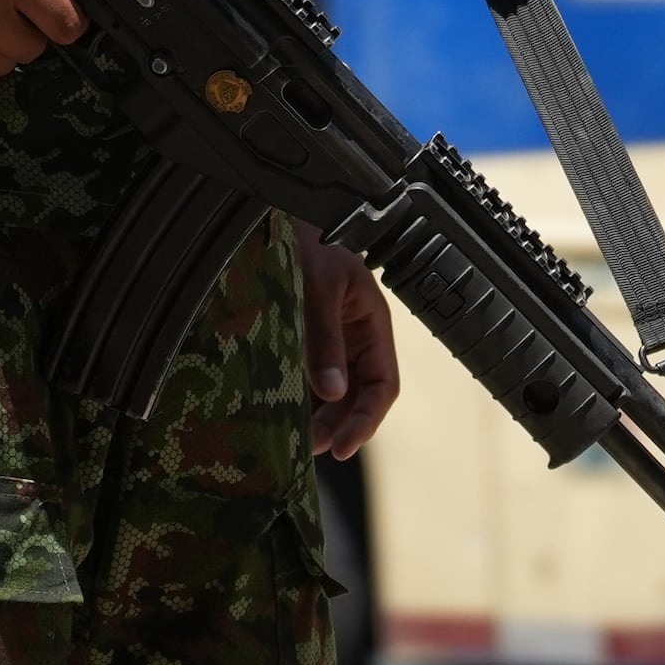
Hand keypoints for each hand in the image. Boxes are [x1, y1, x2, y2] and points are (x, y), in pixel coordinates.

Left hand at [296, 221, 398, 459]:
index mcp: (373, 324)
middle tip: (311, 449)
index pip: (383, 386)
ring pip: (336, 392)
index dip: (366, 420)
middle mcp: (356, 337)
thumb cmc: (310, 240)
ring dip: (322, 418)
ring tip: (299, 440)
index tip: (342, 447)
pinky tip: (287, 414)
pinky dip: (304, 400)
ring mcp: (332, 340)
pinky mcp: (307, 340)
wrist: (281, 215)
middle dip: (341, 425)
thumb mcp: (319, 288)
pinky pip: (312, 378)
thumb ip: (326, 340)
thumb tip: (331, 393)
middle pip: (360, 396)